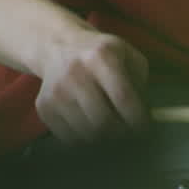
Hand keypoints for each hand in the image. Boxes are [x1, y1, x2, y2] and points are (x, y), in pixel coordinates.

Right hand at [35, 29, 148, 143]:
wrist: (59, 47)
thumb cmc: (101, 54)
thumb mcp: (127, 55)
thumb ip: (139, 81)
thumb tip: (144, 115)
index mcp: (102, 56)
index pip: (122, 96)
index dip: (137, 117)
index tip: (145, 128)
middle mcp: (76, 73)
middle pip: (103, 120)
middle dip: (122, 133)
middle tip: (129, 133)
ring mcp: (56, 92)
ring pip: (86, 133)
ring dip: (104, 139)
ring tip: (112, 130)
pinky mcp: (43, 107)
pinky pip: (68, 137)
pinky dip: (85, 140)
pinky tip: (92, 128)